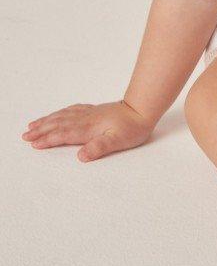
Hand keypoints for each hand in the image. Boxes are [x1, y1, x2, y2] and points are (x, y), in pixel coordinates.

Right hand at [21, 99, 154, 162]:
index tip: (33, 144)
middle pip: (58, 124)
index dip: (48, 139)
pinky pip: (71, 110)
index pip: (63, 134)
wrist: (142, 109)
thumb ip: (99, 148)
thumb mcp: (118, 141)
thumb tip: (81, 156)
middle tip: (25, 136)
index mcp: (89, 128)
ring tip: (33, 125)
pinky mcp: (94, 110)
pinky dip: (60, 113)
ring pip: (62, 116)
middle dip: (41, 130)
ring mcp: (89, 113)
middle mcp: (86, 119)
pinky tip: (56, 114)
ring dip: (47, 121)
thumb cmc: (132, 127)